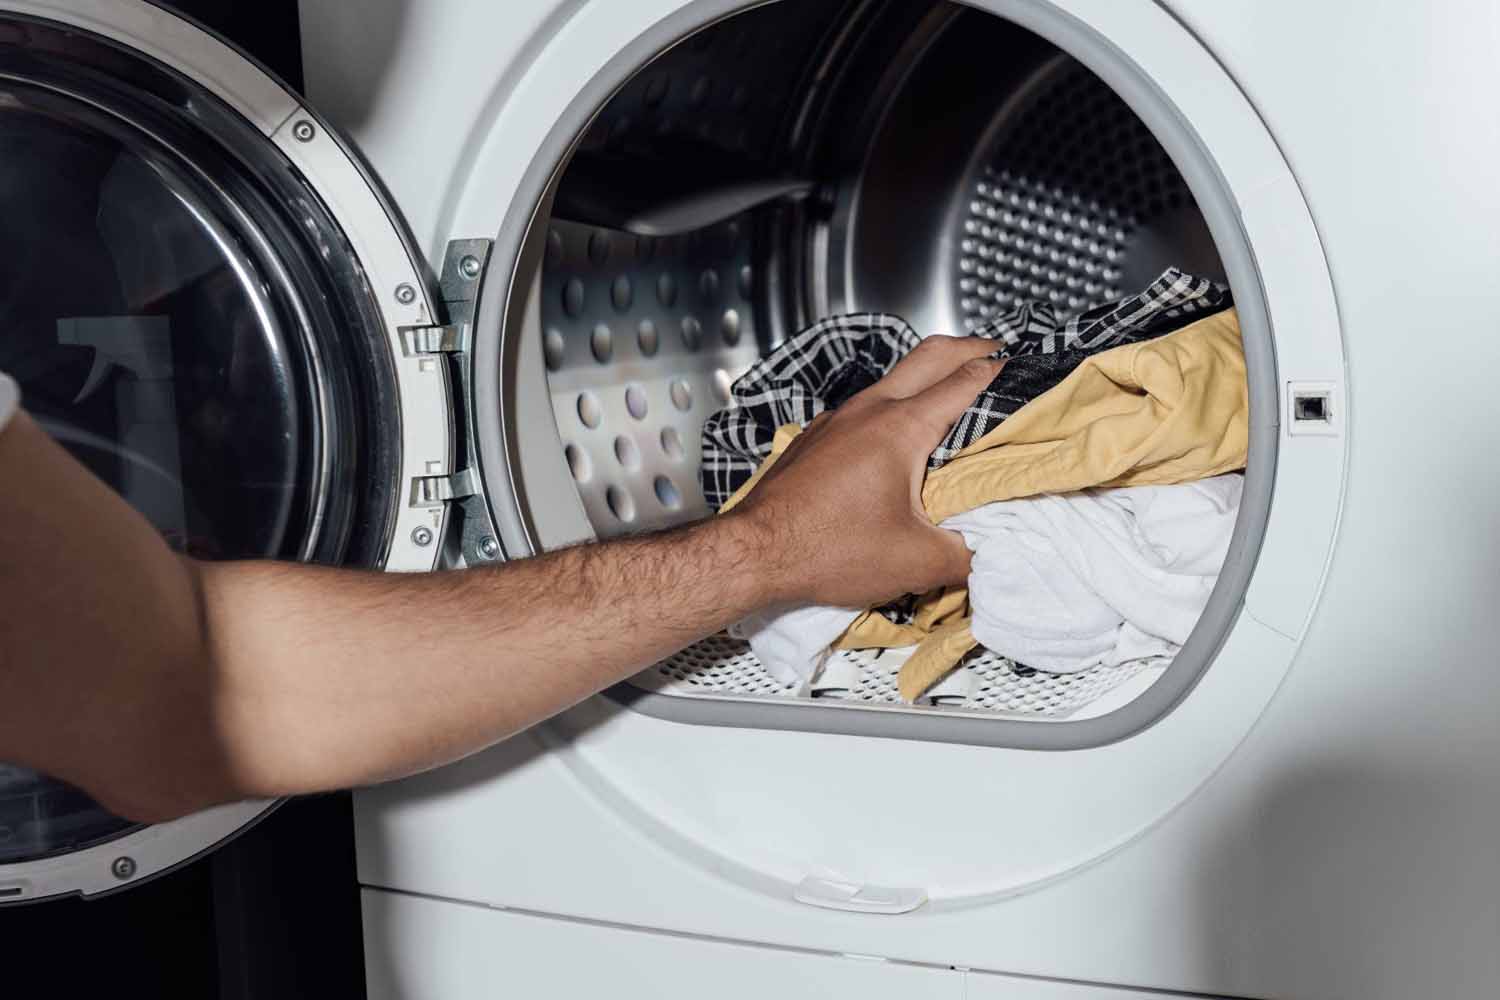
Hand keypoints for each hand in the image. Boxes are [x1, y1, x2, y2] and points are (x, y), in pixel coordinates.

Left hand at [728, 336, 1003, 607]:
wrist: (752, 553)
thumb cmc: (830, 550)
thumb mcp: (915, 562)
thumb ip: (966, 555)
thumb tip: (992, 555)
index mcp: (901, 428)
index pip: (965, 381)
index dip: (1001, 369)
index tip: (1026, 365)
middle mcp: (869, 410)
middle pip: (929, 355)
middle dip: (970, 347)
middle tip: (999, 354)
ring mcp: (837, 419)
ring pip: (893, 378)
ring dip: (929, 376)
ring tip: (955, 394)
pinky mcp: (816, 437)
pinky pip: (866, 406)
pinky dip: (896, 405)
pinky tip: (900, 436)